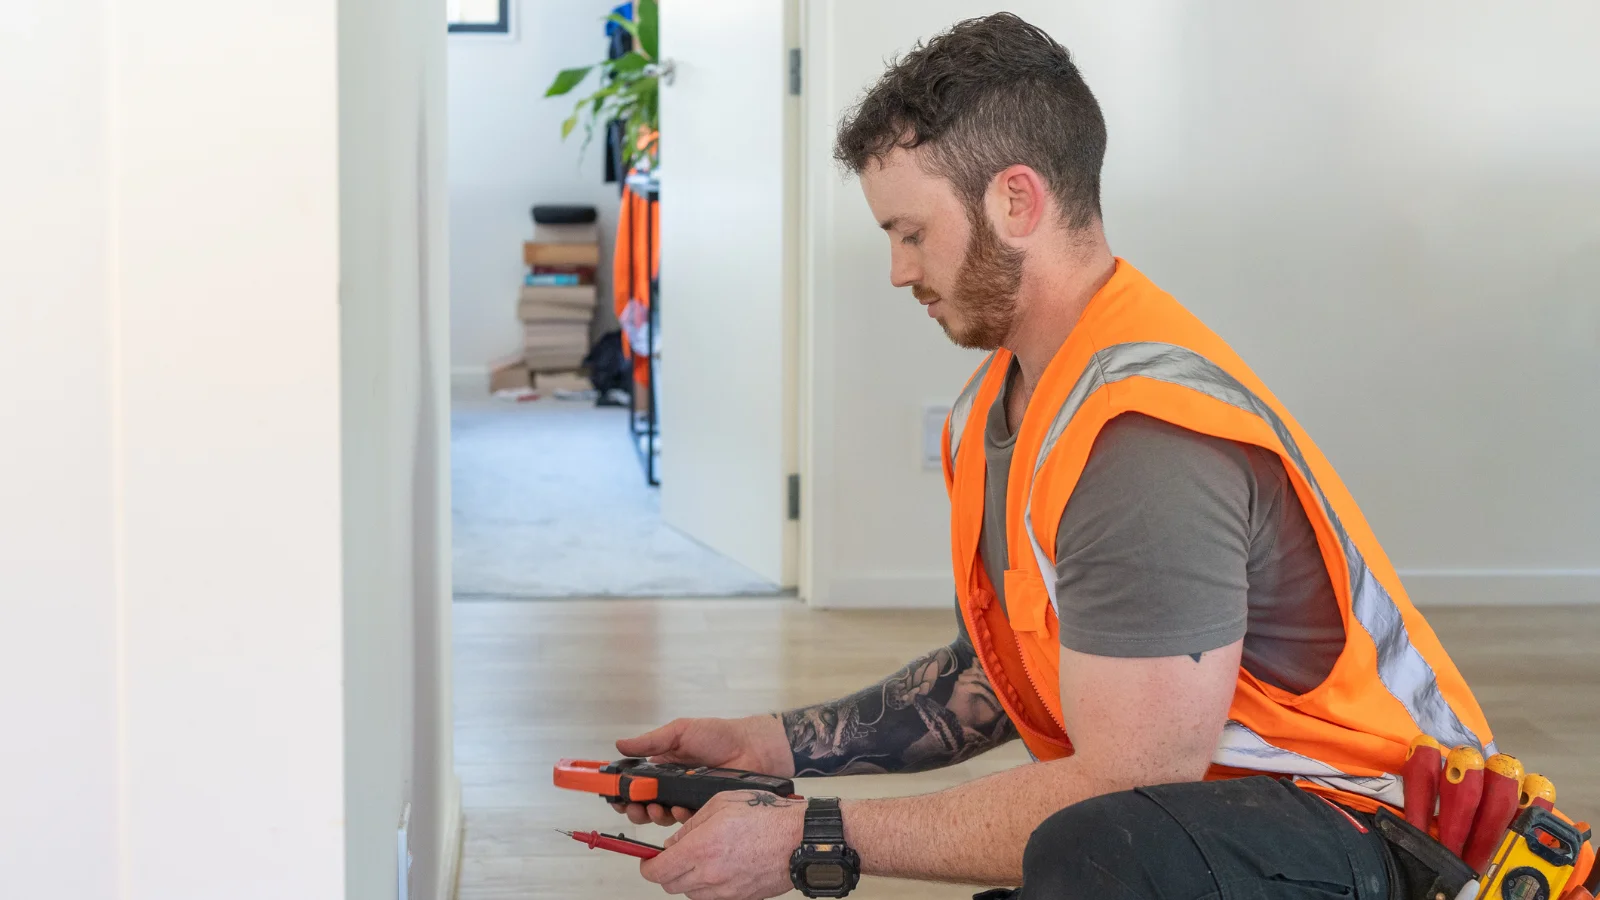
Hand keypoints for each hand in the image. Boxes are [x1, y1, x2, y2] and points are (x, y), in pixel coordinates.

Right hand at [613, 715, 793, 825]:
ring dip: (654, 815)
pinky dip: (680, 817)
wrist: (754, 749)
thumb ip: (651, 742)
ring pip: (663, 817)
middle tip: (634, 807)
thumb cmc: (719, 736)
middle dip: (635, 809)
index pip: (636, 784)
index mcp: (664, 768)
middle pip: (645, 805)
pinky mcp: (704, 812)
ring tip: (657, 808)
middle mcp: (673, 786)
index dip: (624, 792)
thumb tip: (620, 744)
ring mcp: (688, 800)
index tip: (615, 795)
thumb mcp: (681, 732)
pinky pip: (687, 823)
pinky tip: (682, 809)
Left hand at [640, 791, 805, 899]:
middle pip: (670, 885)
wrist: (799, 839)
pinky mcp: (740, 899)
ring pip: (691, 893)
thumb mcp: (721, 803)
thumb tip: (674, 842)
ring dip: (688, 879)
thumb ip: (692, 824)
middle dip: (667, 871)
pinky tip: (720, 868)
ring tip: (703, 859)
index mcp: (700, 848)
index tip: (648, 860)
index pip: (657, 871)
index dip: (647, 866)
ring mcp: (725, 891)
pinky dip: (709, 887)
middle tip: (675, 857)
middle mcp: (709, 874)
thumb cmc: (767, 816)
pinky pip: (713, 898)